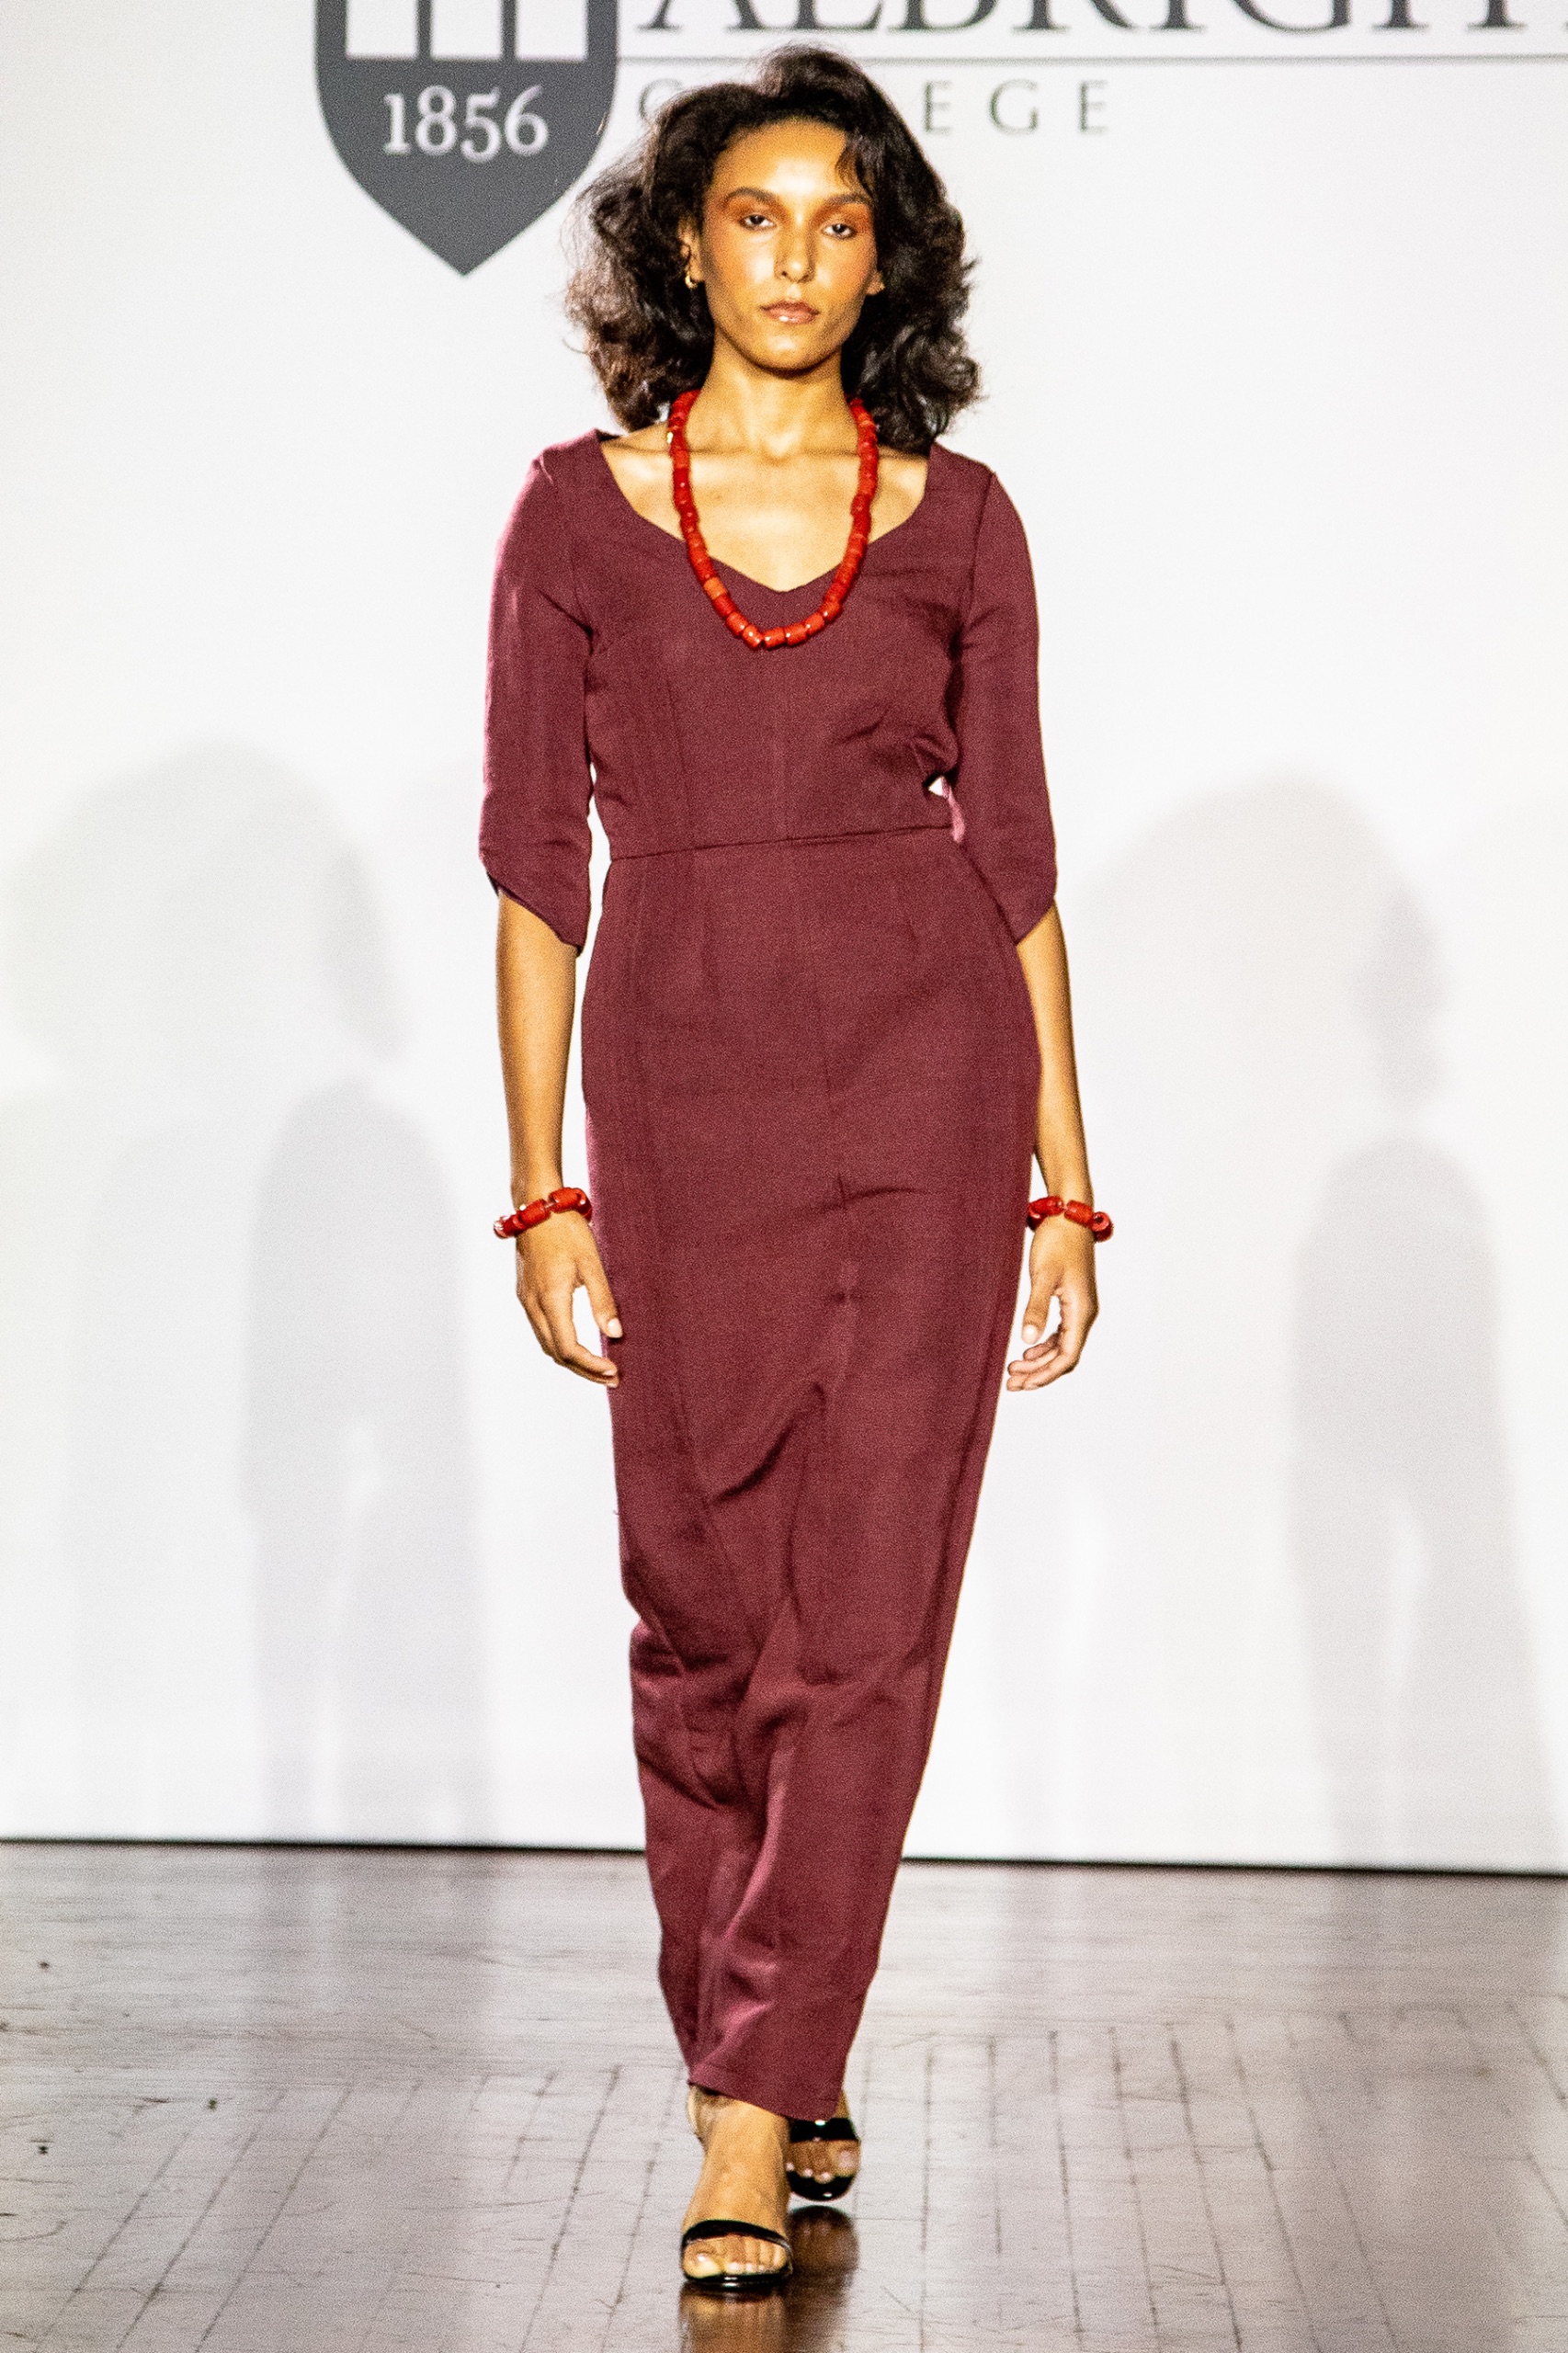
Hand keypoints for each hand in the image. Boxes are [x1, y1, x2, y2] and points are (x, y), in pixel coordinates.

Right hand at [515, 1212, 621, 1385]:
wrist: (538, 1206)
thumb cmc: (566, 1230)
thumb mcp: (592, 1264)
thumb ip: (602, 1301)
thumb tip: (615, 1334)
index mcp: (551, 1299)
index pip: (568, 1348)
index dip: (590, 1366)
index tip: (613, 1371)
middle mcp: (534, 1304)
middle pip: (556, 1353)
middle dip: (583, 1370)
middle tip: (610, 1377)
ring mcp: (526, 1300)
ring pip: (547, 1344)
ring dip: (571, 1359)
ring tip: (597, 1366)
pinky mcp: (526, 1294)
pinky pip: (541, 1329)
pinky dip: (560, 1343)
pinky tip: (578, 1343)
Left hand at [1006, 1220, 1097, 1390]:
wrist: (1069, 1217)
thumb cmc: (1057, 1242)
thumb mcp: (1042, 1276)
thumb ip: (1036, 1308)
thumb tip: (1027, 1340)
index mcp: (1081, 1311)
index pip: (1067, 1356)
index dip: (1045, 1374)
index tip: (1022, 1383)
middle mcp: (1084, 1314)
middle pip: (1065, 1357)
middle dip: (1039, 1373)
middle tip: (1011, 1383)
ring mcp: (1079, 1308)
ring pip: (1062, 1347)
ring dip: (1039, 1361)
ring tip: (1013, 1369)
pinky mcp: (1071, 1301)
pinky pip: (1060, 1334)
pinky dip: (1043, 1346)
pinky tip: (1026, 1350)